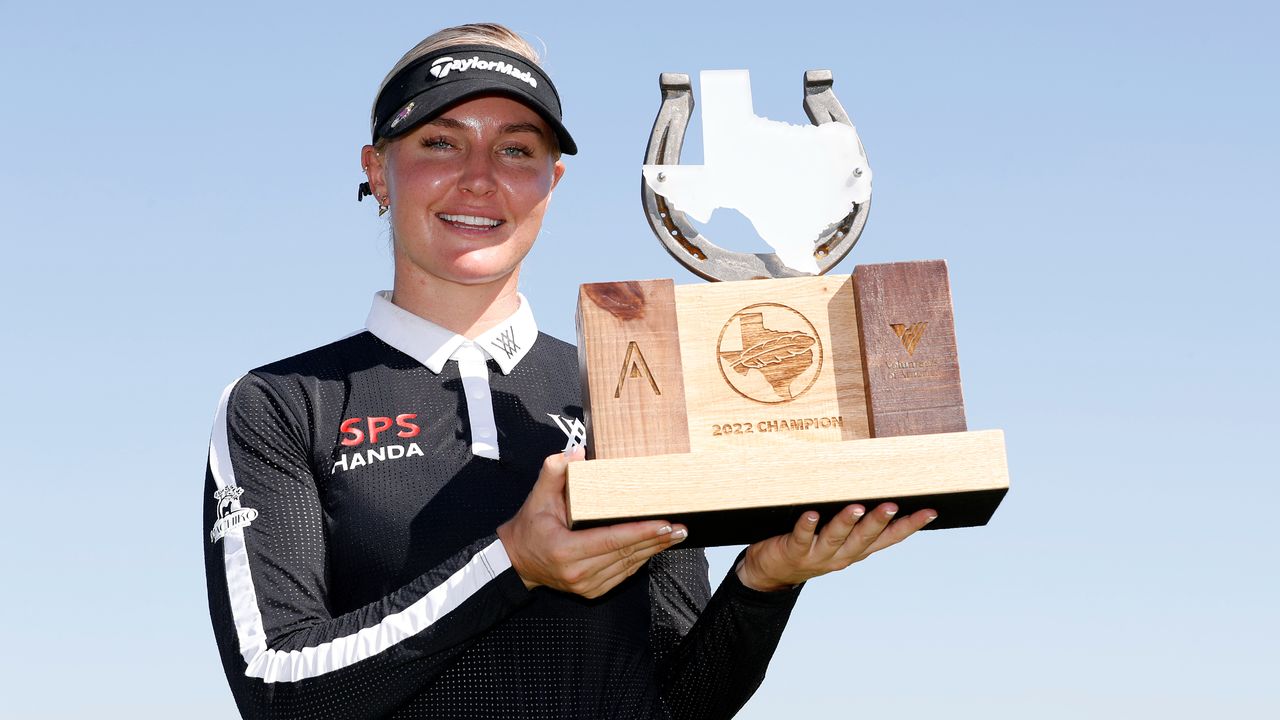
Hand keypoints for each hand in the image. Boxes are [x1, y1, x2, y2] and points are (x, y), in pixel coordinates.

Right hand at [497, 447, 687, 597]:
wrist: (517, 560)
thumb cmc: (530, 526)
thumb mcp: (537, 497)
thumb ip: (554, 472)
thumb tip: (577, 453)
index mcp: (565, 549)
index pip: (611, 540)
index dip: (640, 532)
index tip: (664, 523)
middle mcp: (578, 572)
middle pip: (626, 554)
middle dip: (656, 540)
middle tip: (681, 527)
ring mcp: (586, 585)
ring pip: (628, 566)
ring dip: (653, 551)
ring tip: (674, 536)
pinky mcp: (591, 591)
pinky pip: (622, 574)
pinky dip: (639, 560)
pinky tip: (654, 547)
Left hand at [736, 503, 935, 591]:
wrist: (772, 572)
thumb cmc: (810, 544)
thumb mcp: (837, 535)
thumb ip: (854, 518)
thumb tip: (873, 483)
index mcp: (857, 550)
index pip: (888, 539)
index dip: (909, 527)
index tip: (930, 512)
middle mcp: (842, 555)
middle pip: (864, 538)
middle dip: (879, 522)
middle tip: (892, 506)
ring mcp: (818, 555)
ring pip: (836, 538)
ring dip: (847, 523)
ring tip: (857, 507)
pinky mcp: (794, 551)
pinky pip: (802, 538)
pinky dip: (807, 526)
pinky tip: (811, 514)